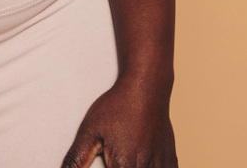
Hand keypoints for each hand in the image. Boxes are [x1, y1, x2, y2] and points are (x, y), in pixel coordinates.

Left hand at [61, 79, 176, 167]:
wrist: (147, 86)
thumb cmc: (119, 106)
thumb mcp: (90, 131)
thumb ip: (76, 159)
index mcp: (125, 167)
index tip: (105, 167)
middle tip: (114, 161)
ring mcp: (160, 164)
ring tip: (126, 161)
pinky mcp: (170, 158)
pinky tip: (144, 164)